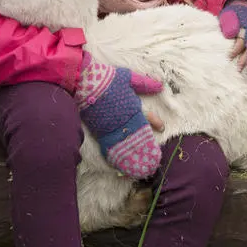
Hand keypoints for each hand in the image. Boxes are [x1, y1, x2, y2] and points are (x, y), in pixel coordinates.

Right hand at [76, 52, 163, 177]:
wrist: (83, 82)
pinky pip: (109, 146)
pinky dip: (115, 155)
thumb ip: (144, 83)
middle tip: (153, 158)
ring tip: (139, 168)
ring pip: (125, 144)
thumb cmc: (107, 78)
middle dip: (146, 146)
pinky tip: (119, 164)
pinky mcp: (99, 131)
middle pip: (138, 135)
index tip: (162, 128)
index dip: (156, 123)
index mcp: (132, 106)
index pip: (148, 117)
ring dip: (133, 155)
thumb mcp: (128, 77)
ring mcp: (111, 126)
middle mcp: (124, 118)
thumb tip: (160, 86)